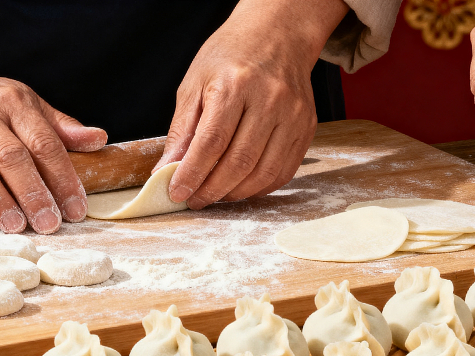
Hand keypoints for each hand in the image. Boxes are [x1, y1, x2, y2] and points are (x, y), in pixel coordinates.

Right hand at [0, 7, 105, 233]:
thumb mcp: (21, 103)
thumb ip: (59, 126)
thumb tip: (99, 140)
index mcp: (13, 103)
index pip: (44, 142)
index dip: (63, 177)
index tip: (76, 209)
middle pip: (11, 155)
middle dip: (33, 193)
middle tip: (49, 224)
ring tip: (16, 226)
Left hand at [155, 0, 348, 209]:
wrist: (276, 37)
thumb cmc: (230, 57)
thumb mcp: (195, 83)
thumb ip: (182, 129)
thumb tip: (167, 170)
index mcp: (235, 84)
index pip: (211, 142)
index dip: (192, 174)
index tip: (177, 192)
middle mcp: (269, 99)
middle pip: (239, 162)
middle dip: (212, 189)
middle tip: (195, 199)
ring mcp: (293, 115)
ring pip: (263, 173)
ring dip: (235, 193)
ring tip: (215, 195)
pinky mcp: (307, 127)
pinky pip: (283, 171)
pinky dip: (259, 188)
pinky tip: (240, 187)